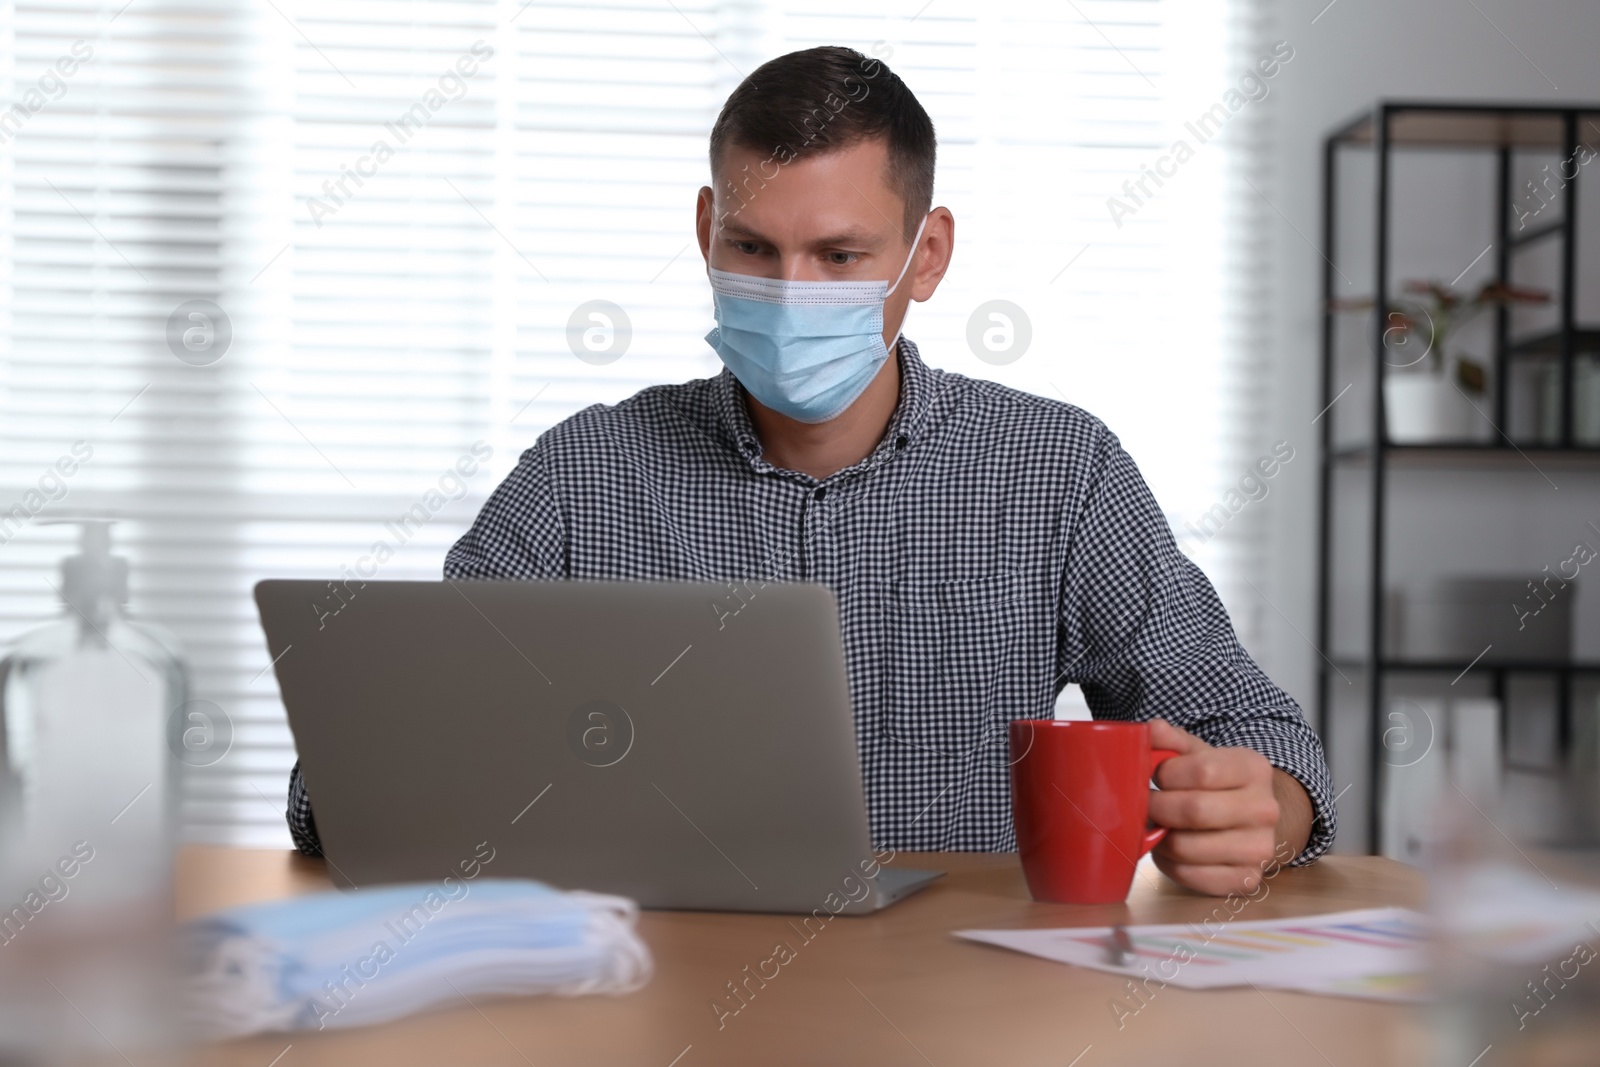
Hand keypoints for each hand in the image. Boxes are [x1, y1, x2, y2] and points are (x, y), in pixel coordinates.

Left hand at [1145, 719, 1309, 895]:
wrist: (1251, 818)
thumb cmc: (1216, 783)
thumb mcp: (1199, 754)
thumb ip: (1172, 740)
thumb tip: (1153, 730)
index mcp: (1254, 769)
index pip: (1201, 771)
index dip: (1166, 774)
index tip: (1157, 776)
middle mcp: (1265, 809)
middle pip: (1194, 811)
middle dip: (1157, 808)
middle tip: (1146, 805)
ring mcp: (1259, 848)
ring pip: (1187, 847)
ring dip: (1160, 838)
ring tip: (1158, 827)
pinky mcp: (1246, 879)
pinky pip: (1191, 876)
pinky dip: (1169, 864)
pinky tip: (1169, 849)